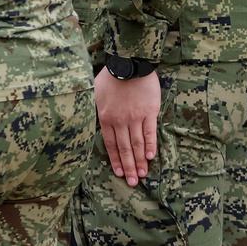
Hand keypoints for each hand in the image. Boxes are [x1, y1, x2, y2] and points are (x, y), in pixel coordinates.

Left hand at [94, 66, 159, 186]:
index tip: (119, 173)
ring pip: (137, 143)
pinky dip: (150, 145)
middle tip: (132, 183)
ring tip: (142, 175)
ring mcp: (135, 117)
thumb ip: (97, 109)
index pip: (110, 144)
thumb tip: (97, 120)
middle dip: (128, 167)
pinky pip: (149, 132)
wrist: (129, 62)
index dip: (115, 159)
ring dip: (139, 161)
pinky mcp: (150, 112)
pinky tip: (150, 157)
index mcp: (106, 117)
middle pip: (124, 148)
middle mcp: (120, 120)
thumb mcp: (96, 92)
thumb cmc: (111, 76)